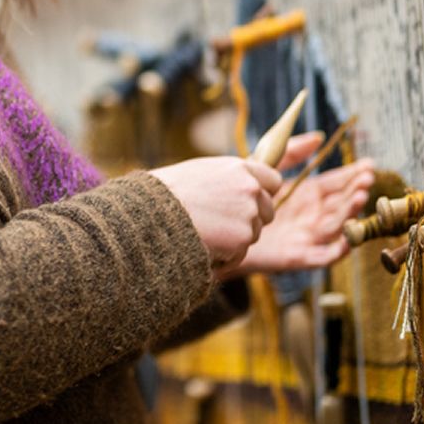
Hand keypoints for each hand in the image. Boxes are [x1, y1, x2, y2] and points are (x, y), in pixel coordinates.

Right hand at [150, 156, 280, 267]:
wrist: (150, 214)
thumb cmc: (165, 192)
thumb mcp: (200, 172)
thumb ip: (228, 178)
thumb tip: (246, 185)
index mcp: (239, 167)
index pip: (273, 180)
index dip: (262, 193)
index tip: (250, 200)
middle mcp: (250, 188)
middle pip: (266, 211)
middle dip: (251, 219)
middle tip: (220, 222)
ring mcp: (248, 215)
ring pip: (253, 234)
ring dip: (235, 238)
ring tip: (204, 232)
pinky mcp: (242, 239)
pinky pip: (240, 253)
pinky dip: (225, 255)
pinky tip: (203, 245)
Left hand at [226, 145, 374, 276]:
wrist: (220, 228)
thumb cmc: (243, 199)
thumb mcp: (267, 170)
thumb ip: (291, 153)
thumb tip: (318, 136)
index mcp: (306, 195)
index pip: (336, 184)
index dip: (352, 175)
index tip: (368, 165)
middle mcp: (311, 215)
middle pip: (340, 204)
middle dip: (355, 192)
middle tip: (367, 180)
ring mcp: (306, 236)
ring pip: (336, 226)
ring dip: (350, 214)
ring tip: (360, 197)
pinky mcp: (297, 255)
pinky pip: (323, 255)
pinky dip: (339, 250)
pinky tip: (349, 239)